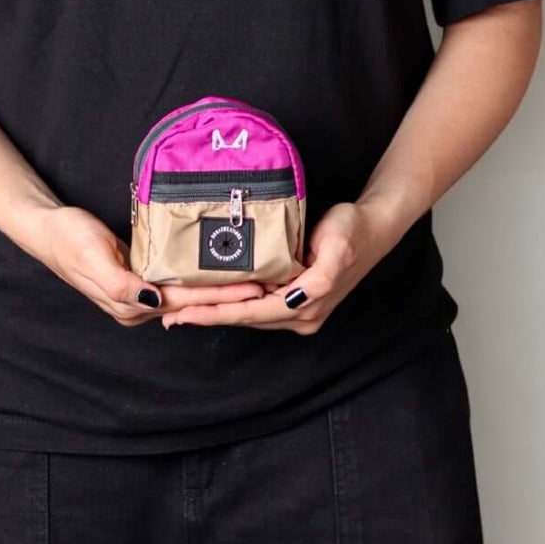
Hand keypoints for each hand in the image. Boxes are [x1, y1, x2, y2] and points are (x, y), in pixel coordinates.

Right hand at [31, 204, 267, 325]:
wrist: (47, 229)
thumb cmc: (68, 239)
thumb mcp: (91, 257)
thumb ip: (121, 284)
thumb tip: (154, 300)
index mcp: (129, 304)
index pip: (185, 302)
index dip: (220, 297)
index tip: (254, 290)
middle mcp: (138, 305)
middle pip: (192, 303)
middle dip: (229, 298)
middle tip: (268, 287)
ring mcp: (139, 294)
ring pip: (187, 295)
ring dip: (219, 290)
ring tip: (254, 281)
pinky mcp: (138, 279)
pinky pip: (176, 283)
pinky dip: (199, 279)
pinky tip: (218, 272)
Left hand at [160, 200, 395, 334]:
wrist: (373, 225)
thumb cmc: (352, 231)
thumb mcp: (337, 247)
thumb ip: (319, 276)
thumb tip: (297, 294)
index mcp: (306, 306)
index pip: (250, 313)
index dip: (216, 314)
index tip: (185, 314)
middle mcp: (300, 315)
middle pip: (245, 318)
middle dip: (208, 317)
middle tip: (170, 315)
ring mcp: (298, 310)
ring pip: (248, 314)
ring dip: (217, 312)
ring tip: (183, 311)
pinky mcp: (295, 298)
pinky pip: (257, 304)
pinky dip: (233, 303)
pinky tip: (213, 299)